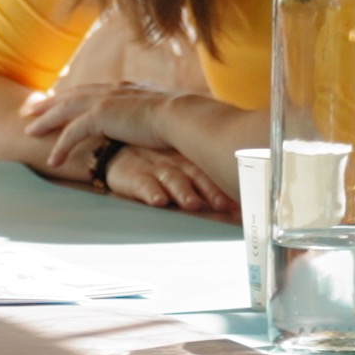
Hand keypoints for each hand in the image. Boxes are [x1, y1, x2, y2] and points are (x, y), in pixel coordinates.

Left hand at [15, 81, 167, 181]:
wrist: (181, 117)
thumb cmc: (182, 119)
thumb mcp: (166, 113)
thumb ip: (156, 116)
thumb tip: (162, 124)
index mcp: (126, 88)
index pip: (93, 90)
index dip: (75, 95)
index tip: (62, 98)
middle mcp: (112, 91)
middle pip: (72, 95)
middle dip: (50, 102)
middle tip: (32, 108)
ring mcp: (104, 101)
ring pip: (65, 111)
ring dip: (46, 121)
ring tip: (30, 131)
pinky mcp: (100, 117)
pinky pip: (71, 133)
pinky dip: (60, 147)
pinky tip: (52, 160)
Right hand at [103, 142, 226, 213]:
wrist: (114, 149)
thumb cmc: (155, 162)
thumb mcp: (180, 164)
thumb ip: (205, 182)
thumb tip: (237, 206)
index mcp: (190, 159)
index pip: (212, 171)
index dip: (226, 184)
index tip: (240, 201)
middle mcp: (176, 163)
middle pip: (197, 176)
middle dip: (210, 191)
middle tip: (223, 205)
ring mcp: (155, 169)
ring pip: (173, 181)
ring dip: (184, 193)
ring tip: (193, 204)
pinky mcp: (134, 176)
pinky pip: (144, 185)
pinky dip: (151, 192)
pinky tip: (158, 201)